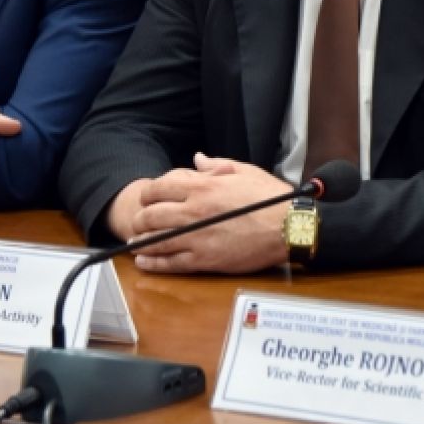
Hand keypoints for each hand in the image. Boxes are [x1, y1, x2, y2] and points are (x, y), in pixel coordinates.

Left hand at [126, 153, 289, 273]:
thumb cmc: (271, 199)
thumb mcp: (244, 172)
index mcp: (203, 187)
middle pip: (151, 215)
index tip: (147, 197)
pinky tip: (144, 263)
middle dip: (140, 218)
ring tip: (134, 243)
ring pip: (156, 240)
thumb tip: (198, 159)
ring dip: (141, 242)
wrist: (288, 228)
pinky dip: (154, 264)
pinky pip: (171, 263)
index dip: (148, 193)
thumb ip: (216, 166)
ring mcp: (197, 237)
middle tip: (138, 221)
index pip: (160, 188)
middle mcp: (194, 211)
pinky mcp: (205, 260)